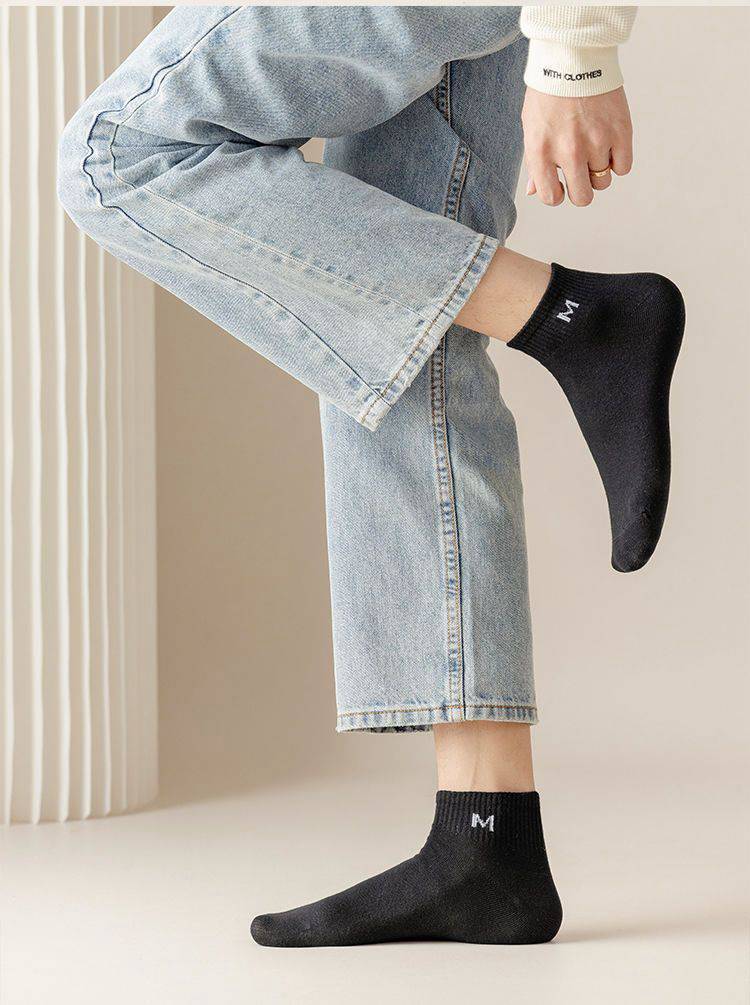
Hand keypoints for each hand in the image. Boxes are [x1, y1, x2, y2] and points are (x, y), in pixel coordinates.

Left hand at [522, 86, 632, 206]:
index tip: (560, 184)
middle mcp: (569, 151)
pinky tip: (609, 145)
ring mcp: (596, 141)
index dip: (557, 194)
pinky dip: (618, 161)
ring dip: (598, 170)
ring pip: (603, 181)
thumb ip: (534, 163)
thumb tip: (535, 191)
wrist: (573, 57)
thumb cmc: (548, 95)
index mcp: (541, 152)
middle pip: (582, 197)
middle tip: (579, 171)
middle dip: (580, 188)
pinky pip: (624, 167)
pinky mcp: (620, 130)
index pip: (552, 198)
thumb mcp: (532, 128)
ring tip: (593, 147)